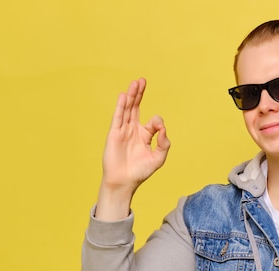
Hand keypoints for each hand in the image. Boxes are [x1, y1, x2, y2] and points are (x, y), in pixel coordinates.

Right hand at [95, 78, 170, 219]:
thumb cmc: (140, 172)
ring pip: (127, 109)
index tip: (159, 129)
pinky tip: (124, 95)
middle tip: (142, 80)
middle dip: (140, 94)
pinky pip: (118, 117)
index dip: (158, 122)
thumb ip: (164, 143)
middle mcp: (132, 130)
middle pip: (136, 108)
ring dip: (131, 96)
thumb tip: (162, 128)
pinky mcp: (114, 134)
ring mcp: (123, 131)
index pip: (153, 121)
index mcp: (144, 135)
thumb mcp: (158, 158)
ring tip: (135, 83)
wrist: (124, 182)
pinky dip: (121, 106)